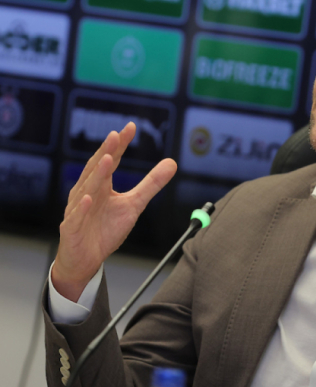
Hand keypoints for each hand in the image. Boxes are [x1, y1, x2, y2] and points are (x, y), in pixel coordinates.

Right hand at [52, 122, 176, 301]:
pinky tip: (89, 198)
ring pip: (87, 189)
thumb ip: (151, 184)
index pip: (110, 160)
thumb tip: (172, 163)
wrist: (85, 259)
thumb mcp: (134, 205)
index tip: (130, 127)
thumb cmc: (106, 229)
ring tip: (107, 159)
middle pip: (97, 169)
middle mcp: (88, 192)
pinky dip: (83, 207)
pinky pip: (77, 216)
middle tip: (115, 135)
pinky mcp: (72, 228)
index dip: (119, 144)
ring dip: (97, 174)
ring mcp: (78, 209)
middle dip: (106, 152)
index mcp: (101, 185)